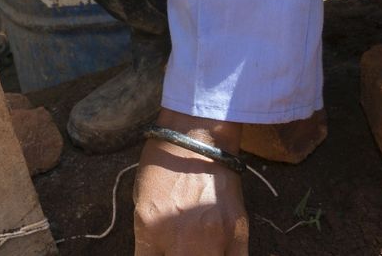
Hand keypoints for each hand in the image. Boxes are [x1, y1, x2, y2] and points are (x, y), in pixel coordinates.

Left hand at [133, 110, 247, 255]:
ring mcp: (213, 239)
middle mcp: (181, 240)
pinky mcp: (239, 232)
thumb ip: (150, 236)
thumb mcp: (142, 200)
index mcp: (150, 229)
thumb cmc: (163, 163)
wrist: (197, 137)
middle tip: (179, 248)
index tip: (160, 252)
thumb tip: (158, 254)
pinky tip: (217, 249)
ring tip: (197, 247)